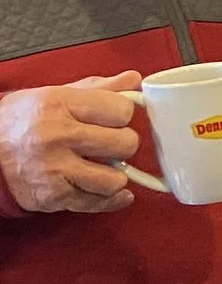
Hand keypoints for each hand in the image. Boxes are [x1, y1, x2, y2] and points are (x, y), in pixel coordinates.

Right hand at [0, 73, 143, 212]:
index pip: (122, 111)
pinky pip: (98, 203)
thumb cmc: (25, 119)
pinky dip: (110, 199)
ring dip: (115, 174)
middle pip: (125, 144)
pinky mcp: (52, 196)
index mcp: (59, 104)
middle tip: (109, 143)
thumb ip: (99, 88)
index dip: (122, 115)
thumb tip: (134, 80)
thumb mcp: (57, 94)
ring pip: (115, 179)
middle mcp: (56, 137)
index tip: (114, 118)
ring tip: (103, 166)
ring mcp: (54, 169)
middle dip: (123, 144)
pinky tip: (110, 190)